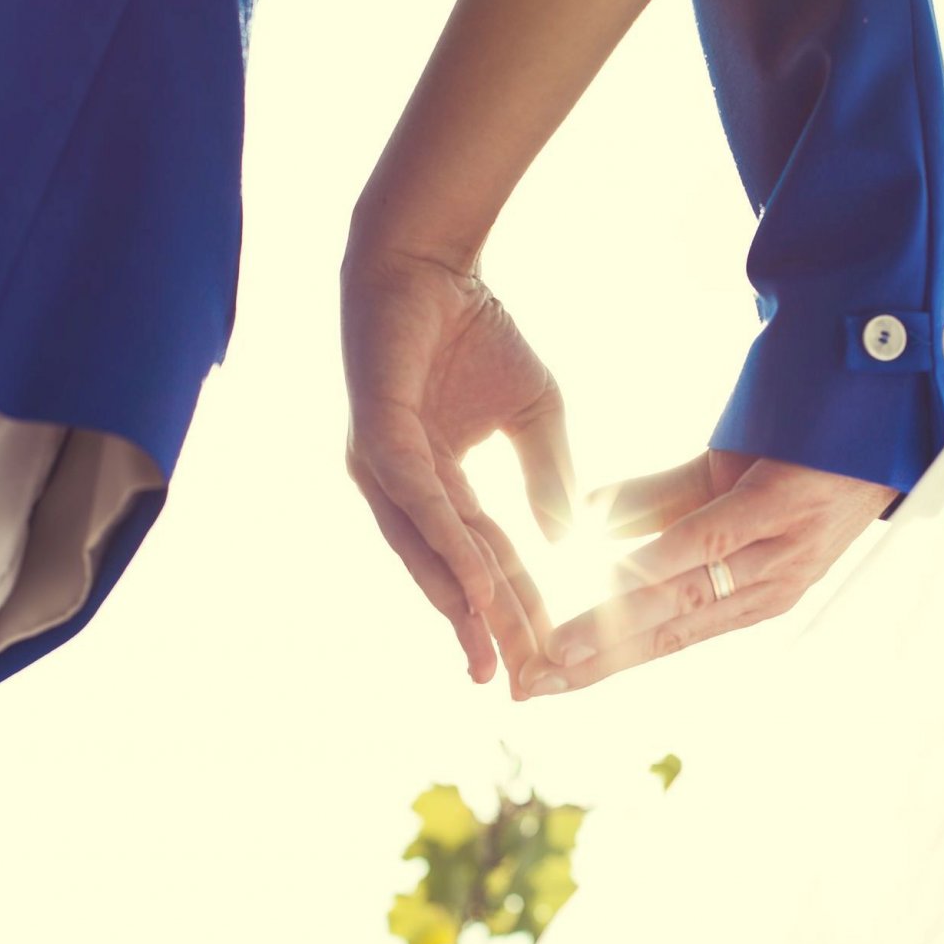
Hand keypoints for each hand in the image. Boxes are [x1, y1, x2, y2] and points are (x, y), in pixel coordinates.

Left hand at [342, 243, 574, 693]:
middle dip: (484, 626)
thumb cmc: (475, 329)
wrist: (430, 260)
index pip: (482, 558)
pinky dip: (445, 542)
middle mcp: (400, 487)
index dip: (516, 606)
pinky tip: (475, 578)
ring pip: (427, 549)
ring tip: (491, 650)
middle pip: (448, 570)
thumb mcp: (536, 412)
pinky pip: (415, 502)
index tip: (547, 657)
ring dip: (461, 601)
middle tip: (518, 682)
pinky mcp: (374, 434)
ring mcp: (383, 465)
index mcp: (435, 486)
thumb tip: (568, 541)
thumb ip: (549, 475)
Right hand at [517, 450, 894, 695]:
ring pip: (686, 598)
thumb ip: (651, 504)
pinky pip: (715, 538)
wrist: (881, 401)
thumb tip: (588, 520)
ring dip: (618, 626)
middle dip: (598, 663)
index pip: (664, 636)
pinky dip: (664, 560)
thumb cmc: (798, 447)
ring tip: (563, 649)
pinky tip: (620, 577)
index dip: (602, 660)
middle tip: (536, 686)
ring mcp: (779, 551)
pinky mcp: (786, 505)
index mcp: (747, 590)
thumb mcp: (713, 482)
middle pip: (668, 634)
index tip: (542, 681)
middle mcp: (765, 587)